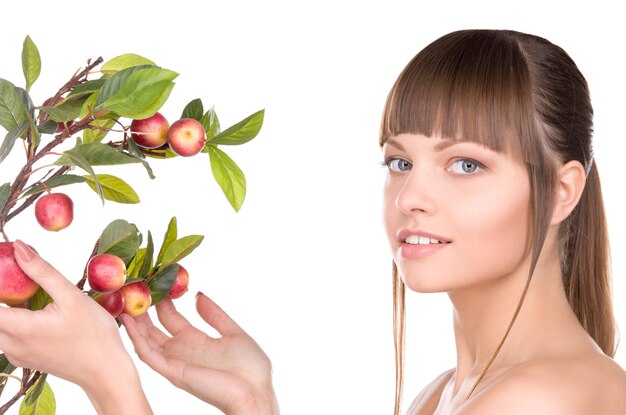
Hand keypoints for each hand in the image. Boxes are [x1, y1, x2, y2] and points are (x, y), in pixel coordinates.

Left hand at [0, 240, 151, 414]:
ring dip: (9, 306)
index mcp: (19, 328)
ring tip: (31, 291)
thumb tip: (19, 247)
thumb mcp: (71, 297)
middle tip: (18, 274)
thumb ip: (42, 272)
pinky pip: (9, 335)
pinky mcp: (25, 358)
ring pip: (0, 325)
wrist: (106, 371)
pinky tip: (38, 310)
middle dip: (5, 292)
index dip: (0, 282)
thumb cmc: (94, 333)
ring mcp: (16, 354)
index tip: (8, 265)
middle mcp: (10, 344)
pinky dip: (15, 319)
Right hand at [121, 293, 278, 414]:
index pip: (172, 318)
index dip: (163, 302)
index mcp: (196, 341)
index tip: (155, 283)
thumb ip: (214, 315)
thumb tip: (198, 295)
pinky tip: (128, 321)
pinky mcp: (173, 371)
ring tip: (123, 300)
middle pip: (154, 328)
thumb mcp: (233, 332)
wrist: (254, 392)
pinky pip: (148, 354)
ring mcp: (175, 361)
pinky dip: (136, 338)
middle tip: (133, 290)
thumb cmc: (249, 368)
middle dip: (143, 311)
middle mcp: (182, 350)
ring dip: (134, 322)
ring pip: (146, 340)